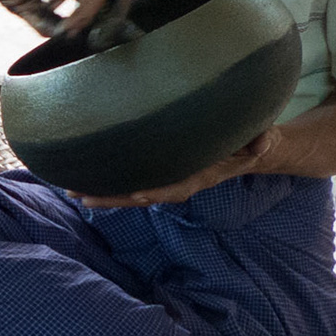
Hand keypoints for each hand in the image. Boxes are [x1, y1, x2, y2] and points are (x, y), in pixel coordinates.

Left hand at [73, 131, 277, 208]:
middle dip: (114, 197)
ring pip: (134, 192)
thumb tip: (264, 142)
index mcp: (202, 175)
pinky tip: (88, 181)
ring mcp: (171, 178)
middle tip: (79, 195)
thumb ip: (262, 140)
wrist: (254, 151)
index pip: (176, 186)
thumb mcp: (264, 139)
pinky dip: (114, 184)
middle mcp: (182, 181)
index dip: (156, 190)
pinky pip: (136, 181)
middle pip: (143, 195)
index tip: (134, 193)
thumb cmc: (256, 142)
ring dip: (105, 193)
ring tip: (72, 191)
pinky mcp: (165, 172)